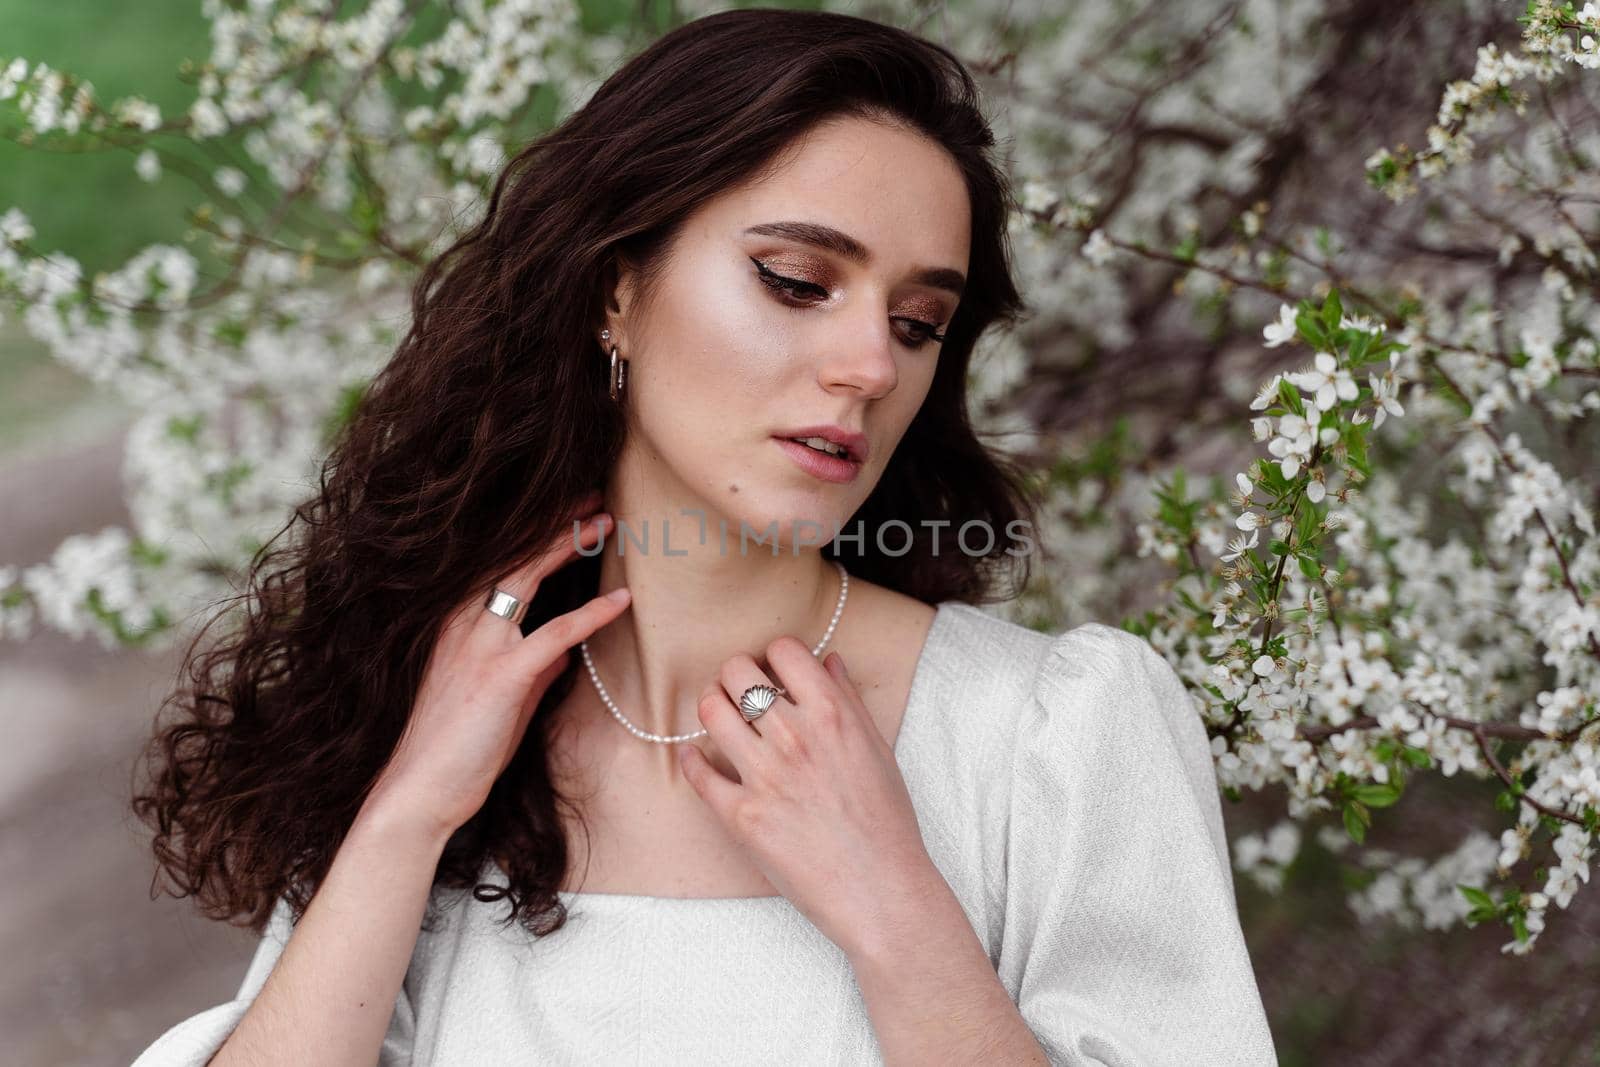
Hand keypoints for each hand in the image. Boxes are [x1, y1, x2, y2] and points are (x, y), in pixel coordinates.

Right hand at [370, 491, 630, 836]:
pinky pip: (556, 632)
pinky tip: (622, 601)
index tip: (572, 513)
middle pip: (513, 556)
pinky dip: (592, 613)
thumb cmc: (458, 750)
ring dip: (570, 545)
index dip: (538, 535)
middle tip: (595, 499)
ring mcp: (480, 645)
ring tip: (606, 523)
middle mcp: (463, 623)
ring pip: (527, 577)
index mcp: (456, 624)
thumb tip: (564, 649)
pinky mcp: (502, 674)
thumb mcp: (500, 699)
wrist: (421, 791)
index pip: (499, 564)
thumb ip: (530, 668)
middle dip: (556, 524)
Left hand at [678, 638, 940, 959]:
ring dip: (712, 708)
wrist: (880, 891)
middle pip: (736, 671)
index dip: (775, 657)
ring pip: (710, 712)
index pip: (783, 650)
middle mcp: (795, 738)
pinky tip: (697, 758)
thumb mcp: (878, 751)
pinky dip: (692, 760)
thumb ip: (850, 700)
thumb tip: (830, 660)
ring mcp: (764, 777)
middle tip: (741, 694)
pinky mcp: (741, 816)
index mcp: (833, 715)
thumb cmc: (886, 822)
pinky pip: (697, 772)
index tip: (774, 674)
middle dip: (735, 676)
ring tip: (722, 719)